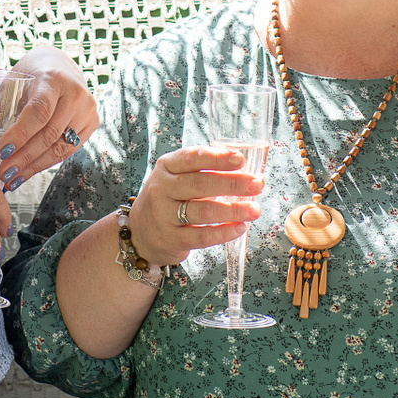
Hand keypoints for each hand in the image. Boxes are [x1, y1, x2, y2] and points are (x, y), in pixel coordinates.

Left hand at [0, 48, 99, 190]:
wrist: (61, 66)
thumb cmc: (31, 75)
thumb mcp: (10, 85)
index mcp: (53, 79)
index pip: (39, 111)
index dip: (21, 134)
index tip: (1, 151)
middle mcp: (75, 94)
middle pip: (49, 133)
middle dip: (24, 157)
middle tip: (3, 173)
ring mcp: (87, 110)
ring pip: (59, 146)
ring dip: (34, 166)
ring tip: (12, 179)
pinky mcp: (91, 123)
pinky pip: (67, 150)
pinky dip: (45, 163)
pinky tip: (28, 172)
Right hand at [124, 146, 264, 267]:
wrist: (140, 233)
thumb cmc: (168, 199)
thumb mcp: (176, 177)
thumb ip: (203, 171)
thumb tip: (245, 169)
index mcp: (167, 167)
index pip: (192, 158)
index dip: (217, 158)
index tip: (240, 159)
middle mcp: (163, 189)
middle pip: (200, 184)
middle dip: (232, 183)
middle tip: (257, 184)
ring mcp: (165, 215)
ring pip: (203, 211)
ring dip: (233, 210)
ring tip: (255, 209)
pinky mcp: (172, 239)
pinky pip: (202, 236)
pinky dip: (223, 232)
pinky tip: (240, 227)